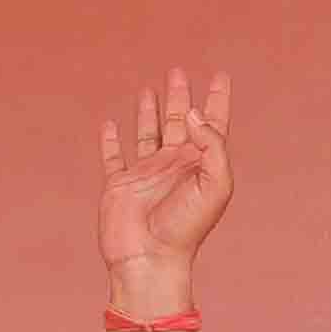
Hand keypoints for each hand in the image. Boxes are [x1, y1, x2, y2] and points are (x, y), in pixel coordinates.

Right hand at [97, 67, 233, 310]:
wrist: (150, 258)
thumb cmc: (186, 227)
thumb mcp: (216, 182)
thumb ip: (210, 144)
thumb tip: (192, 114)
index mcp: (200, 164)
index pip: (212, 124)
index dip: (217, 99)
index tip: (220, 76)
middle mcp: (174, 166)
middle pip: (178, 122)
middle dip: (180, 97)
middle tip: (177, 72)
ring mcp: (146, 174)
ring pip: (148, 134)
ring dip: (149, 112)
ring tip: (150, 89)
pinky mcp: (119, 185)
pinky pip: (113, 157)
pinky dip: (110, 141)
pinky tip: (110, 125)